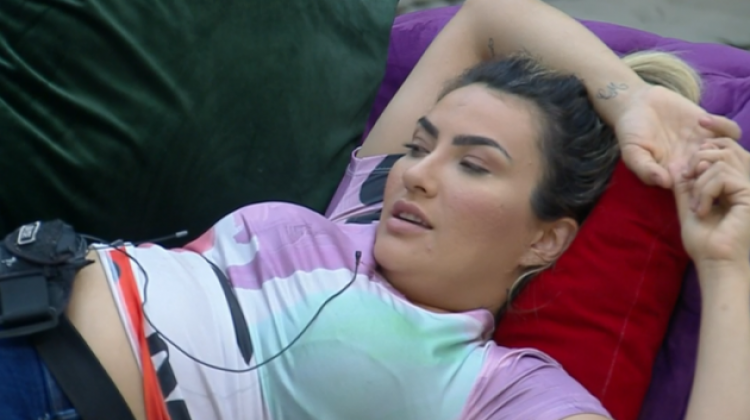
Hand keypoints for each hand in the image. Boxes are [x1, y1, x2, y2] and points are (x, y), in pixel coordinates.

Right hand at [614, 85, 741, 188]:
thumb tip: (665, 183)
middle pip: (719, 174)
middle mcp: (694, 161)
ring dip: (722, 147)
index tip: (687, 172)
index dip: (700, 185)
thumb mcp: (631, 152)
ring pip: (730, 154)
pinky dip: (724, 126)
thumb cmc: (631, 131)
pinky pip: (732, 131)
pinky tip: (702, 120)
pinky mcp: (711, 126)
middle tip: (698, 151)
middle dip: (714, 166)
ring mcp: (705, 143)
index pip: (698, 189)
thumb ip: (645, 169)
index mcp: (676, 175)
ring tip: (701, 137)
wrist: (637, 103)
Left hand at [673, 138, 749, 267]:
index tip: (700, 123)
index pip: (728, 146)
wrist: (715, 261)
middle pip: (726, 148)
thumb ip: (685, 185)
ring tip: (696, 205)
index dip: (716, 131)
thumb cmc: (704, 241)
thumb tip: (677, 163)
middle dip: (699, 158)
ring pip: (720, 162)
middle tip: (689, 179)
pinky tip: (702, 210)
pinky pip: (721, 176)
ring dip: (699, 183)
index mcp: (735, 182)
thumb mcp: (688, 206)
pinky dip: (705, 192)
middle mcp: (747, 182)